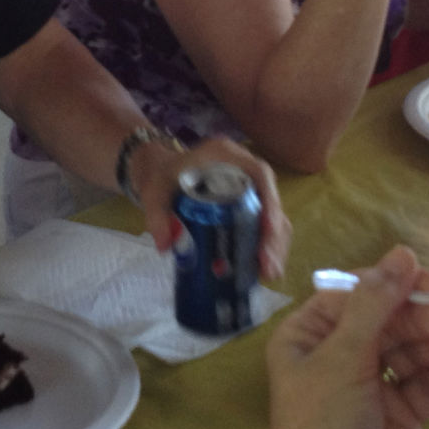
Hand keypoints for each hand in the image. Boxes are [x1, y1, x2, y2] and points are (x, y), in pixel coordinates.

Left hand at [128, 135, 290, 281]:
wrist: (160, 173)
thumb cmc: (161, 177)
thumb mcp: (154, 192)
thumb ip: (156, 215)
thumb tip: (166, 246)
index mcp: (227, 155)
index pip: (259, 174)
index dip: (270, 201)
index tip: (268, 229)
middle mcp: (245, 169)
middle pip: (272, 200)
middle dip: (274, 235)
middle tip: (268, 266)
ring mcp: (249, 188)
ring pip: (273, 215)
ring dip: (274, 245)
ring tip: (268, 274)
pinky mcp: (248, 205)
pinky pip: (264, 225)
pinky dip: (265, 247)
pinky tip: (261, 270)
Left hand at [266, 246, 428, 428]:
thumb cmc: (325, 425)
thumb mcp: (343, 357)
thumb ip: (376, 303)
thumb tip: (403, 253)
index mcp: (306, 340)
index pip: (351, 297)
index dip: (388, 286)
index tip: (426, 277)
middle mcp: (334, 361)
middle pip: (384, 323)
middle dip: (416, 319)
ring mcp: (367, 391)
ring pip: (407, 353)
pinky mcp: (397, 419)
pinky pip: (421, 386)